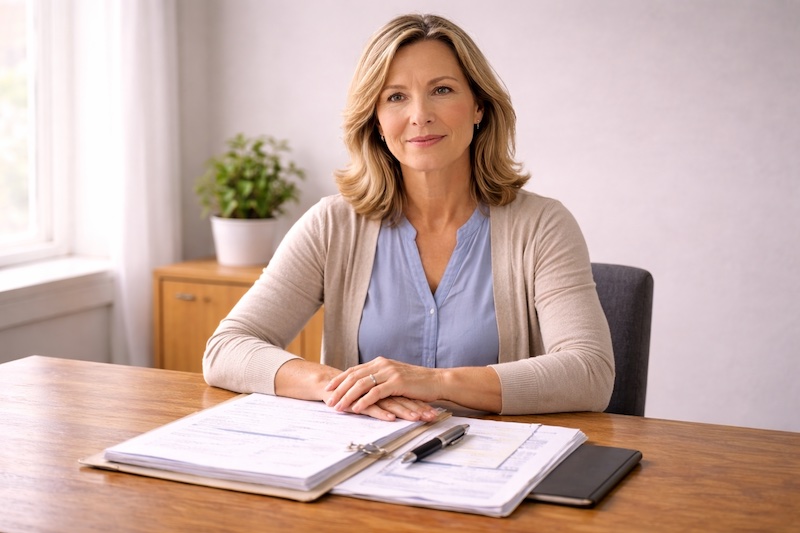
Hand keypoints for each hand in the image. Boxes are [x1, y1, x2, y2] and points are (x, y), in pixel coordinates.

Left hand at [324, 357, 441, 420]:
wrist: (437, 381)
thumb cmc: (417, 382)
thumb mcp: (395, 377)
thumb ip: (380, 378)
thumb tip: (365, 386)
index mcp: (380, 362)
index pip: (354, 370)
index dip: (339, 379)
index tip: (328, 389)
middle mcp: (382, 364)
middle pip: (354, 376)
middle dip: (339, 389)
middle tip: (328, 401)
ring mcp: (389, 372)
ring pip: (362, 384)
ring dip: (348, 396)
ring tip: (339, 407)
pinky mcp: (397, 383)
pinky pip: (376, 392)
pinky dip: (364, 401)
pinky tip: (356, 408)